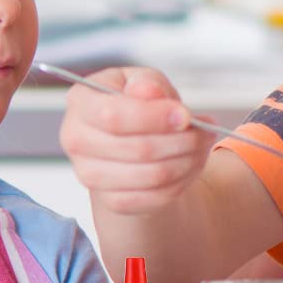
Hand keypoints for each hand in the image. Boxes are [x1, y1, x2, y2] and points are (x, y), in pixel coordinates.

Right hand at [58, 66, 213, 214]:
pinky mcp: (111, 200)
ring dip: (187, 161)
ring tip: (203, 145)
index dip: (155, 117)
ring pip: (150, 176)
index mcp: (81, 102)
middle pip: (136, 149)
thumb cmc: (139, 102)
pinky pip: (153, 198)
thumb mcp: (145, 81)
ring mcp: (89, 174)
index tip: (186, 115)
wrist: (133, 136)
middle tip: (206, 131)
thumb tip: (149, 92)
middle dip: (181, 141)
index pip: (113, 116)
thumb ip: (148, 83)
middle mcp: (76, 140)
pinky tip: (191, 164)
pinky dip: (182, 182)